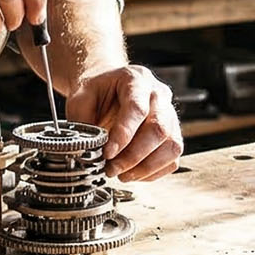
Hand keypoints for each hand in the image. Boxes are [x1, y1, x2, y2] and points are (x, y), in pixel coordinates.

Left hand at [68, 66, 180, 180]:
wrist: (108, 87)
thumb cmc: (96, 92)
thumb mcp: (81, 98)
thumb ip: (83, 121)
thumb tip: (86, 151)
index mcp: (137, 80)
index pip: (137, 109)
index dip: (123, 135)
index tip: (107, 153)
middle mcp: (159, 95)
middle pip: (159, 129)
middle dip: (133, 156)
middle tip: (111, 169)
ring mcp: (170, 115)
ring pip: (171, 146)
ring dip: (145, 167)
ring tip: (121, 174)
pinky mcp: (173, 134)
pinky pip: (172, 158)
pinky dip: (153, 172)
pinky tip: (132, 173)